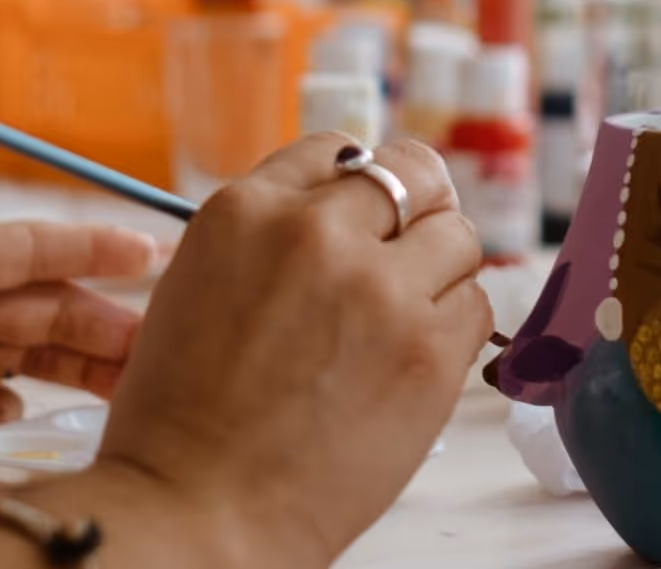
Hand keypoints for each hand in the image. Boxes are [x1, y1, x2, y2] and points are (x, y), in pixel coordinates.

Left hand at [0, 222, 156, 462]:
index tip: (153, 248)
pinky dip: (14, 415)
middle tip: (157, 347)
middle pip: (45, 307)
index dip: (91, 245)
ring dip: (78, 369)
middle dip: (104, 322)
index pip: (26, 248)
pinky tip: (16, 425)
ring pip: (29, 356)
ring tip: (125, 390)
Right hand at [97, 136, 489, 568]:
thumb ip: (270, 237)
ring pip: (459, 235)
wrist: (199, 512)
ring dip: (443, 267)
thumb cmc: (184, 419)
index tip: (370, 212)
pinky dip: (456, 325)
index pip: (338, 148)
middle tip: (414, 247)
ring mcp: (380, 289)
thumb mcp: (199, 286)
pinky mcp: (428, 349)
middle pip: (415, 174)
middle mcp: (316, 234)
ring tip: (409, 312)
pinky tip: (416, 357)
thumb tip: (342, 207)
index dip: (362, 182)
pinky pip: (475, 305)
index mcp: (246, 211)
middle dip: (420, 206)